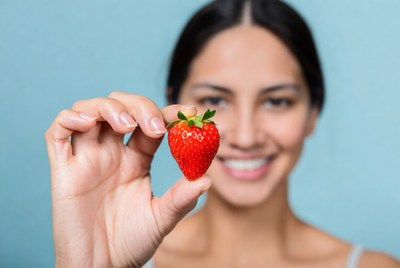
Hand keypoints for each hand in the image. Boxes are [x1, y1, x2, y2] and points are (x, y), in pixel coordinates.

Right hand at [45, 91, 211, 267]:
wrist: (101, 267)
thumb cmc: (130, 242)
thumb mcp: (161, 218)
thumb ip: (181, 198)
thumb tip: (207, 180)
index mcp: (135, 160)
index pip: (150, 122)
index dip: (168, 112)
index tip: (189, 111)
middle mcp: (111, 153)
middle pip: (120, 107)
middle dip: (139, 106)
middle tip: (155, 125)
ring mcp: (86, 158)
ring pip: (89, 110)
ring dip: (108, 107)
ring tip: (127, 125)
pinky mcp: (63, 170)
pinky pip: (56, 132)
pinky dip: (70, 118)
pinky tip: (89, 124)